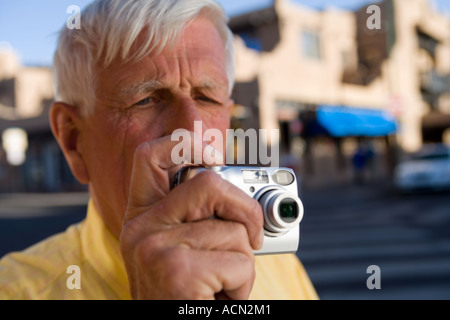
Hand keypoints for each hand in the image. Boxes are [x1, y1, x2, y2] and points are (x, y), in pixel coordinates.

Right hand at [119, 133, 263, 299]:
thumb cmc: (186, 294)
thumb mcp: (183, 251)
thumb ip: (202, 219)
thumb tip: (251, 197)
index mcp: (141, 217)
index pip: (149, 157)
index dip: (183, 143)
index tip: (213, 154)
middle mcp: (140, 228)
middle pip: (208, 182)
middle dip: (245, 209)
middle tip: (252, 235)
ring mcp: (154, 247)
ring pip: (233, 230)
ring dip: (243, 263)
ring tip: (220, 285)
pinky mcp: (176, 271)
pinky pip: (240, 262)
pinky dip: (243, 287)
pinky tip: (218, 299)